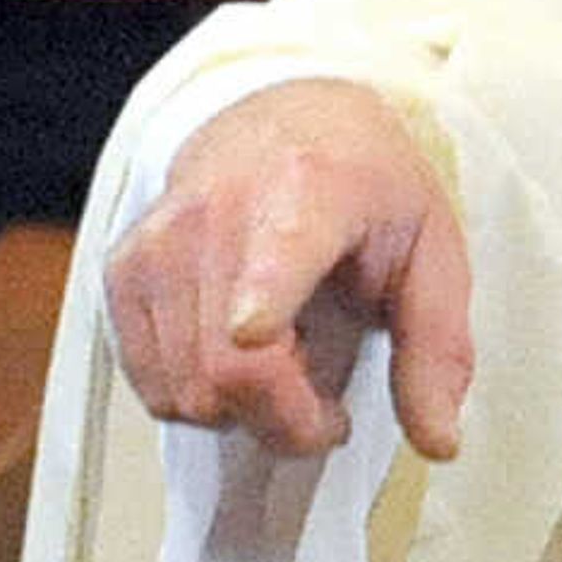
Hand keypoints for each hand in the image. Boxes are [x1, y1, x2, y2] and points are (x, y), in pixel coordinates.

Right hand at [101, 80, 474, 460]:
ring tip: (285, 366)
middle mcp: (218, 210)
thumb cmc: (367, 190)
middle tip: (326, 406)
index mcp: (310, 192)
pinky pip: (152, 386)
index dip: (258, 303)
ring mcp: (158, 241)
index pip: (272, 256)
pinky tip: (235, 355)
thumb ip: (437, 349)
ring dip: (244, 413)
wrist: (281, 117)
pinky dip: (199, 396)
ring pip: (186, 390)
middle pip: (229, 366)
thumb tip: (440, 443)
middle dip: (287, 422)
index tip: (254, 331)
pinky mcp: (122, 270)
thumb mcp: (432, 251)